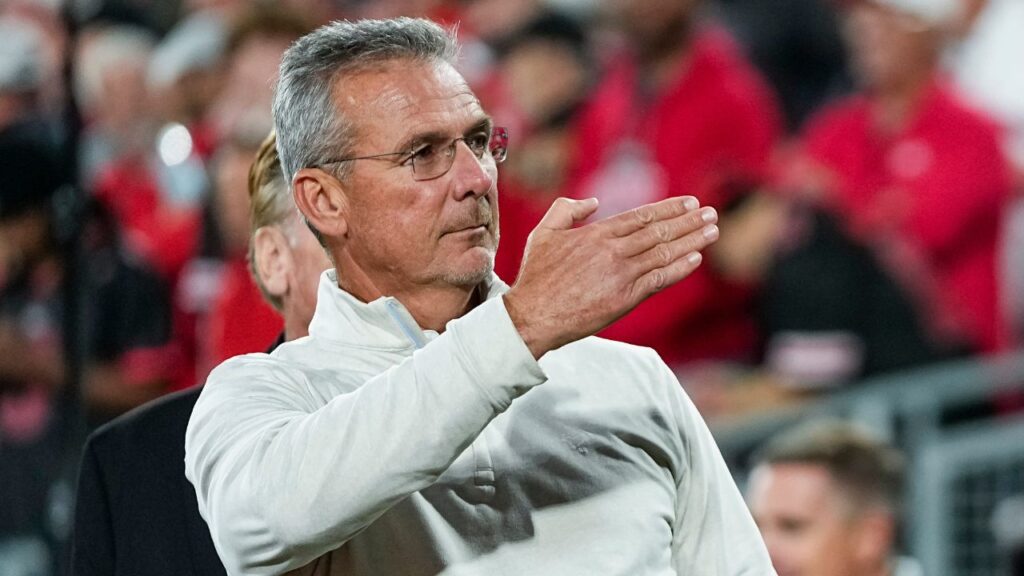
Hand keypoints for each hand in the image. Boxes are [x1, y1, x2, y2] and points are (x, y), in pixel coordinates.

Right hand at [504, 196, 718, 357]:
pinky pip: (661, 279)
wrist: (534, 315)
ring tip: (712, 230)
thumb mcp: (543, 233)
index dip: (669, 208)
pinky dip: (680, 267)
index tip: (689, 202)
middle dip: (689, 220)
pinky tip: (696, 258)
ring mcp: (623, 274)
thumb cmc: (536, 277)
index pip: (642, 216)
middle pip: (660, 231)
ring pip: (665, 252)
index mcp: (597, 233)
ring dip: (692, 240)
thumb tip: (593, 202)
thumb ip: (566, 210)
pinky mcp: (626, 297)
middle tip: (711, 212)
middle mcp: (615, 250)